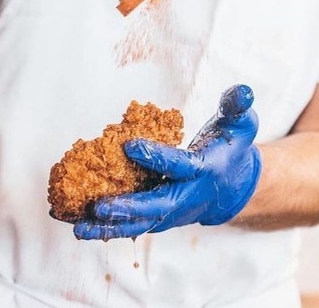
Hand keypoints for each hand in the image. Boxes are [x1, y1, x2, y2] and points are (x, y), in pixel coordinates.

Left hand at [74, 84, 262, 239]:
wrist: (234, 187)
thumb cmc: (231, 149)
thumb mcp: (240, 126)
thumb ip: (237, 107)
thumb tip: (241, 90)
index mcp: (205, 171)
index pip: (179, 166)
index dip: (156, 157)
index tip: (129, 145)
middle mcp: (188, 197)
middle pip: (157, 206)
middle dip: (129, 208)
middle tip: (100, 205)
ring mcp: (173, 213)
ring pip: (140, 225)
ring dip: (109, 228)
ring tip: (78, 228)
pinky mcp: (160, 220)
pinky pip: (132, 227)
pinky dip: (106, 229)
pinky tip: (77, 226)